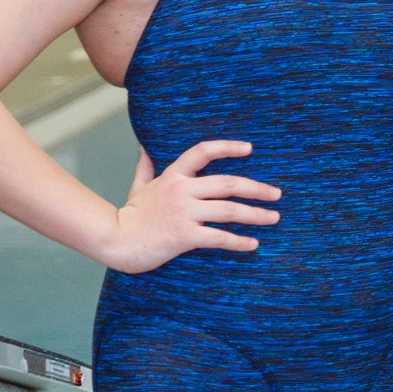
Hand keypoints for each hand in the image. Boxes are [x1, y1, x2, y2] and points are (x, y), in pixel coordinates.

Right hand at [101, 137, 279, 274]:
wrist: (115, 240)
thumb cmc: (130, 215)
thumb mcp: (138, 186)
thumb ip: (145, 166)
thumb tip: (144, 147)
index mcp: (173, 176)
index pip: (203, 152)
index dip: (227, 147)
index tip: (249, 148)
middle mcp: (181, 190)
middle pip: (228, 183)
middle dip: (257, 188)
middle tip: (276, 194)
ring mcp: (184, 213)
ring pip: (229, 210)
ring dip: (255, 215)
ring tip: (273, 217)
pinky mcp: (184, 236)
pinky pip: (219, 238)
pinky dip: (239, 241)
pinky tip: (253, 244)